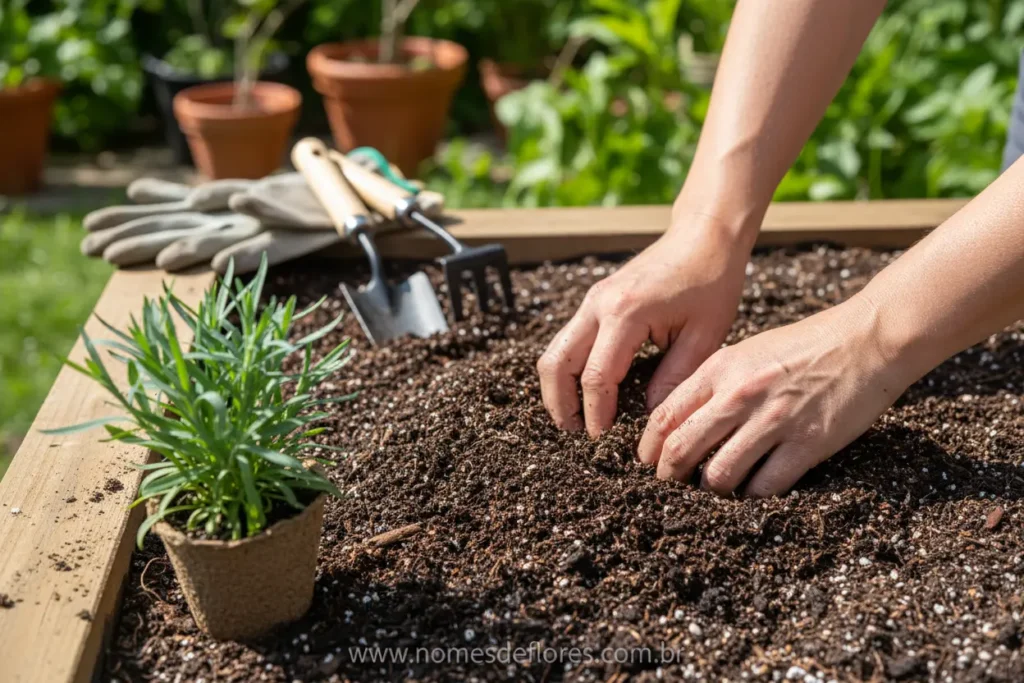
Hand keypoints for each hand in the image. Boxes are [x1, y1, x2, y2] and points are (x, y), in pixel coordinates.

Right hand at [537, 213, 752, 436]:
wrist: (704, 236)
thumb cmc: (712, 282)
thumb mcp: (705, 337)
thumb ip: (674, 378)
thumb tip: (649, 416)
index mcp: (626, 314)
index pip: (596, 376)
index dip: (594, 412)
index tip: (601, 438)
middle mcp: (599, 305)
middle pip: (556, 362)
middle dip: (559, 403)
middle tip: (574, 433)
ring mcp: (592, 300)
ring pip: (555, 350)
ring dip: (557, 386)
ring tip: (574, 417)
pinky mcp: (595, 300)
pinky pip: (568, 339)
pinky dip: (568, 367)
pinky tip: (585, 389)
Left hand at [637, 294, 912, 496]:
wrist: (867, 340)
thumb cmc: (805, 346)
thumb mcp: (747, 351)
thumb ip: (713, 381)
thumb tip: (679, 419)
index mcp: (721, 369)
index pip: (665, 416)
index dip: (650, 446)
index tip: (648, 461)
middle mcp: (740, 395)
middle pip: (683, 448)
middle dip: (669, 474)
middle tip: (670, 484)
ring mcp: (774, 422)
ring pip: (719, 475)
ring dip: (712, 488)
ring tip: (715, 487)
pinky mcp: (807, 444)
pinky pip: (765, 485)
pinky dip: (754, 494)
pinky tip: (754, 488)